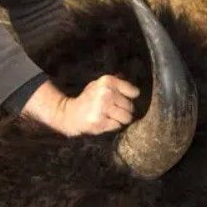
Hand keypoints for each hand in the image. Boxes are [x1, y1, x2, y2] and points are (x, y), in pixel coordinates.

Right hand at [20, 77, 140, 136]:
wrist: (70, 114)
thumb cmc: (88, 99)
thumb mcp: (99, 85)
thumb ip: (116, 84)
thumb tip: (136, 89)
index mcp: (107, 81)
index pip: (133, 92)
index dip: (130, 98)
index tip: (123, 100)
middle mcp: (106, 93)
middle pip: (130, 106)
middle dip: (124, 110)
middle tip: (113, 110)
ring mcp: (103, 107)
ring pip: (126, 117)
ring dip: (120, 119)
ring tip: (109, 116)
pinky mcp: (100, 121)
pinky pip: (117, 126)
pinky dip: (112, 125)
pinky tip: (103, 121)